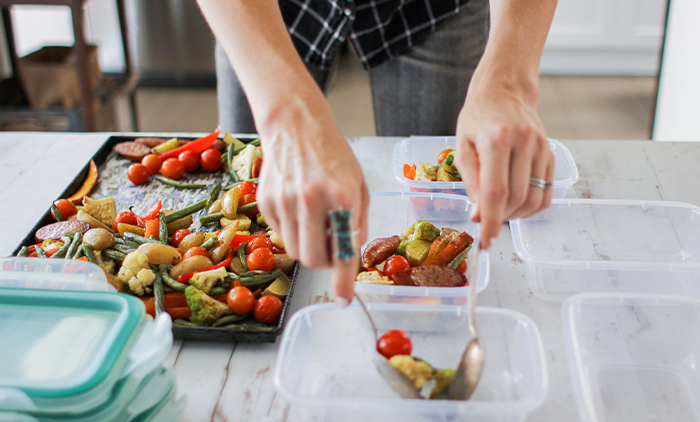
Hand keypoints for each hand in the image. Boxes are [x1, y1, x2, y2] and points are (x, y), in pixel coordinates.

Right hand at [255, 96, 368, 304]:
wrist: (295, 125)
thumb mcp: (358, 184)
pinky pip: (280, 234)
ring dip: (308, 246)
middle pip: (311, 259)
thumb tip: (351, 254)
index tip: (343, 298)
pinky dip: (293, 230)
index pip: (342, 249)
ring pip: (294, 250)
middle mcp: (310, 200)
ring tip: (315, 221)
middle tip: (331, 247)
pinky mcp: (266, 203)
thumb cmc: (332, 153)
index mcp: (340, 195)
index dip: (342, 280)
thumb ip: (357, 221)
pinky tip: (299, 208)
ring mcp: (283, 202)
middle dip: (324, 263)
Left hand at [455, 75, 553, 248]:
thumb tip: (479, 213)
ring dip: (516, 215)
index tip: (486, 241)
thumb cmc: (478, 117)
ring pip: (534, 199)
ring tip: (499, 211)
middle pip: (516, 198)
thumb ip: (470, 180)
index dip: (492, 221)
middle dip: (501, 218)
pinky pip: (546, 193)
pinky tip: (515, 204)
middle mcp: (524, 142)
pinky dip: (530, 207)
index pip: (496, 192)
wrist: (505, 91)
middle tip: (486, 221)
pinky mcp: (551, 154)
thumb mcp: (462, 145)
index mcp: (497, 138)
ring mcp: (542, 148)